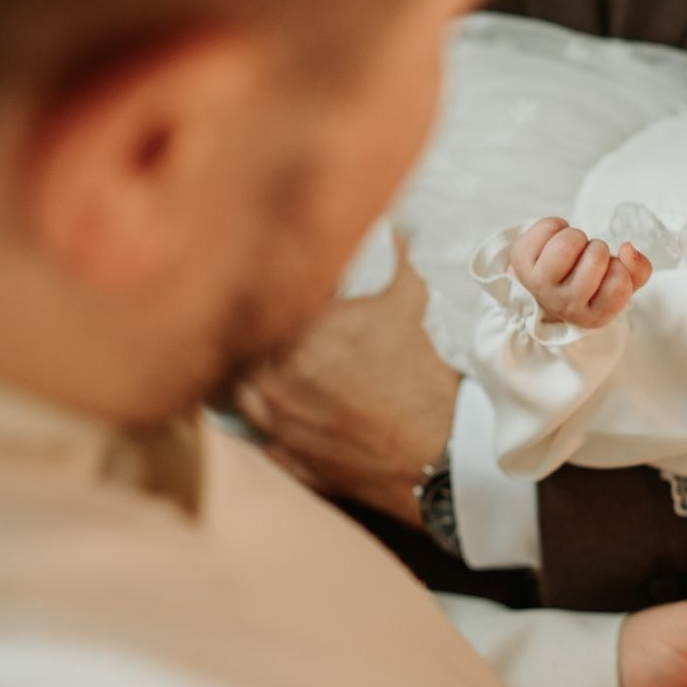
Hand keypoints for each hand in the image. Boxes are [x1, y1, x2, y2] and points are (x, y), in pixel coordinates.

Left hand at [229, 240, 455, 523]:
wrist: (448, 454)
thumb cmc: (430, 375)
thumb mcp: (416, 301)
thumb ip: (398, 256)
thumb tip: (396, 224)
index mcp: (297, 334)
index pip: (258, 304)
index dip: (267, 295)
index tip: (276, 289)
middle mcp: (276, 380)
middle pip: (239, 350)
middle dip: (255, 336)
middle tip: (273, 327)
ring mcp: (281, 425)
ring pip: (241, 395)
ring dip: (253, 380)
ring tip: (274, 368)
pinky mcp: (294, 462)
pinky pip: (263, 437)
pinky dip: (272, 422)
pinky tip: (290, 411)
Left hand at [511, 217, 650, 328]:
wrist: (544, 287)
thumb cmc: (588, 284)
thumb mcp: (620, 283)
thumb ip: (638, 270)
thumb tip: (628, 248)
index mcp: (593, 316)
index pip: (619, 285)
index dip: (619, 268)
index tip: (608, 272)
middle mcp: (564, 306)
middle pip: (596, 258)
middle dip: (598, 248)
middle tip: (588, 258)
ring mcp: (539, 284)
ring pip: (567, 243)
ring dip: (577, 236)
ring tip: (572, 248)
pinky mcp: (521, 262)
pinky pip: (548, 227)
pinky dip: (557, 225)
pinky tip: (554, 240)